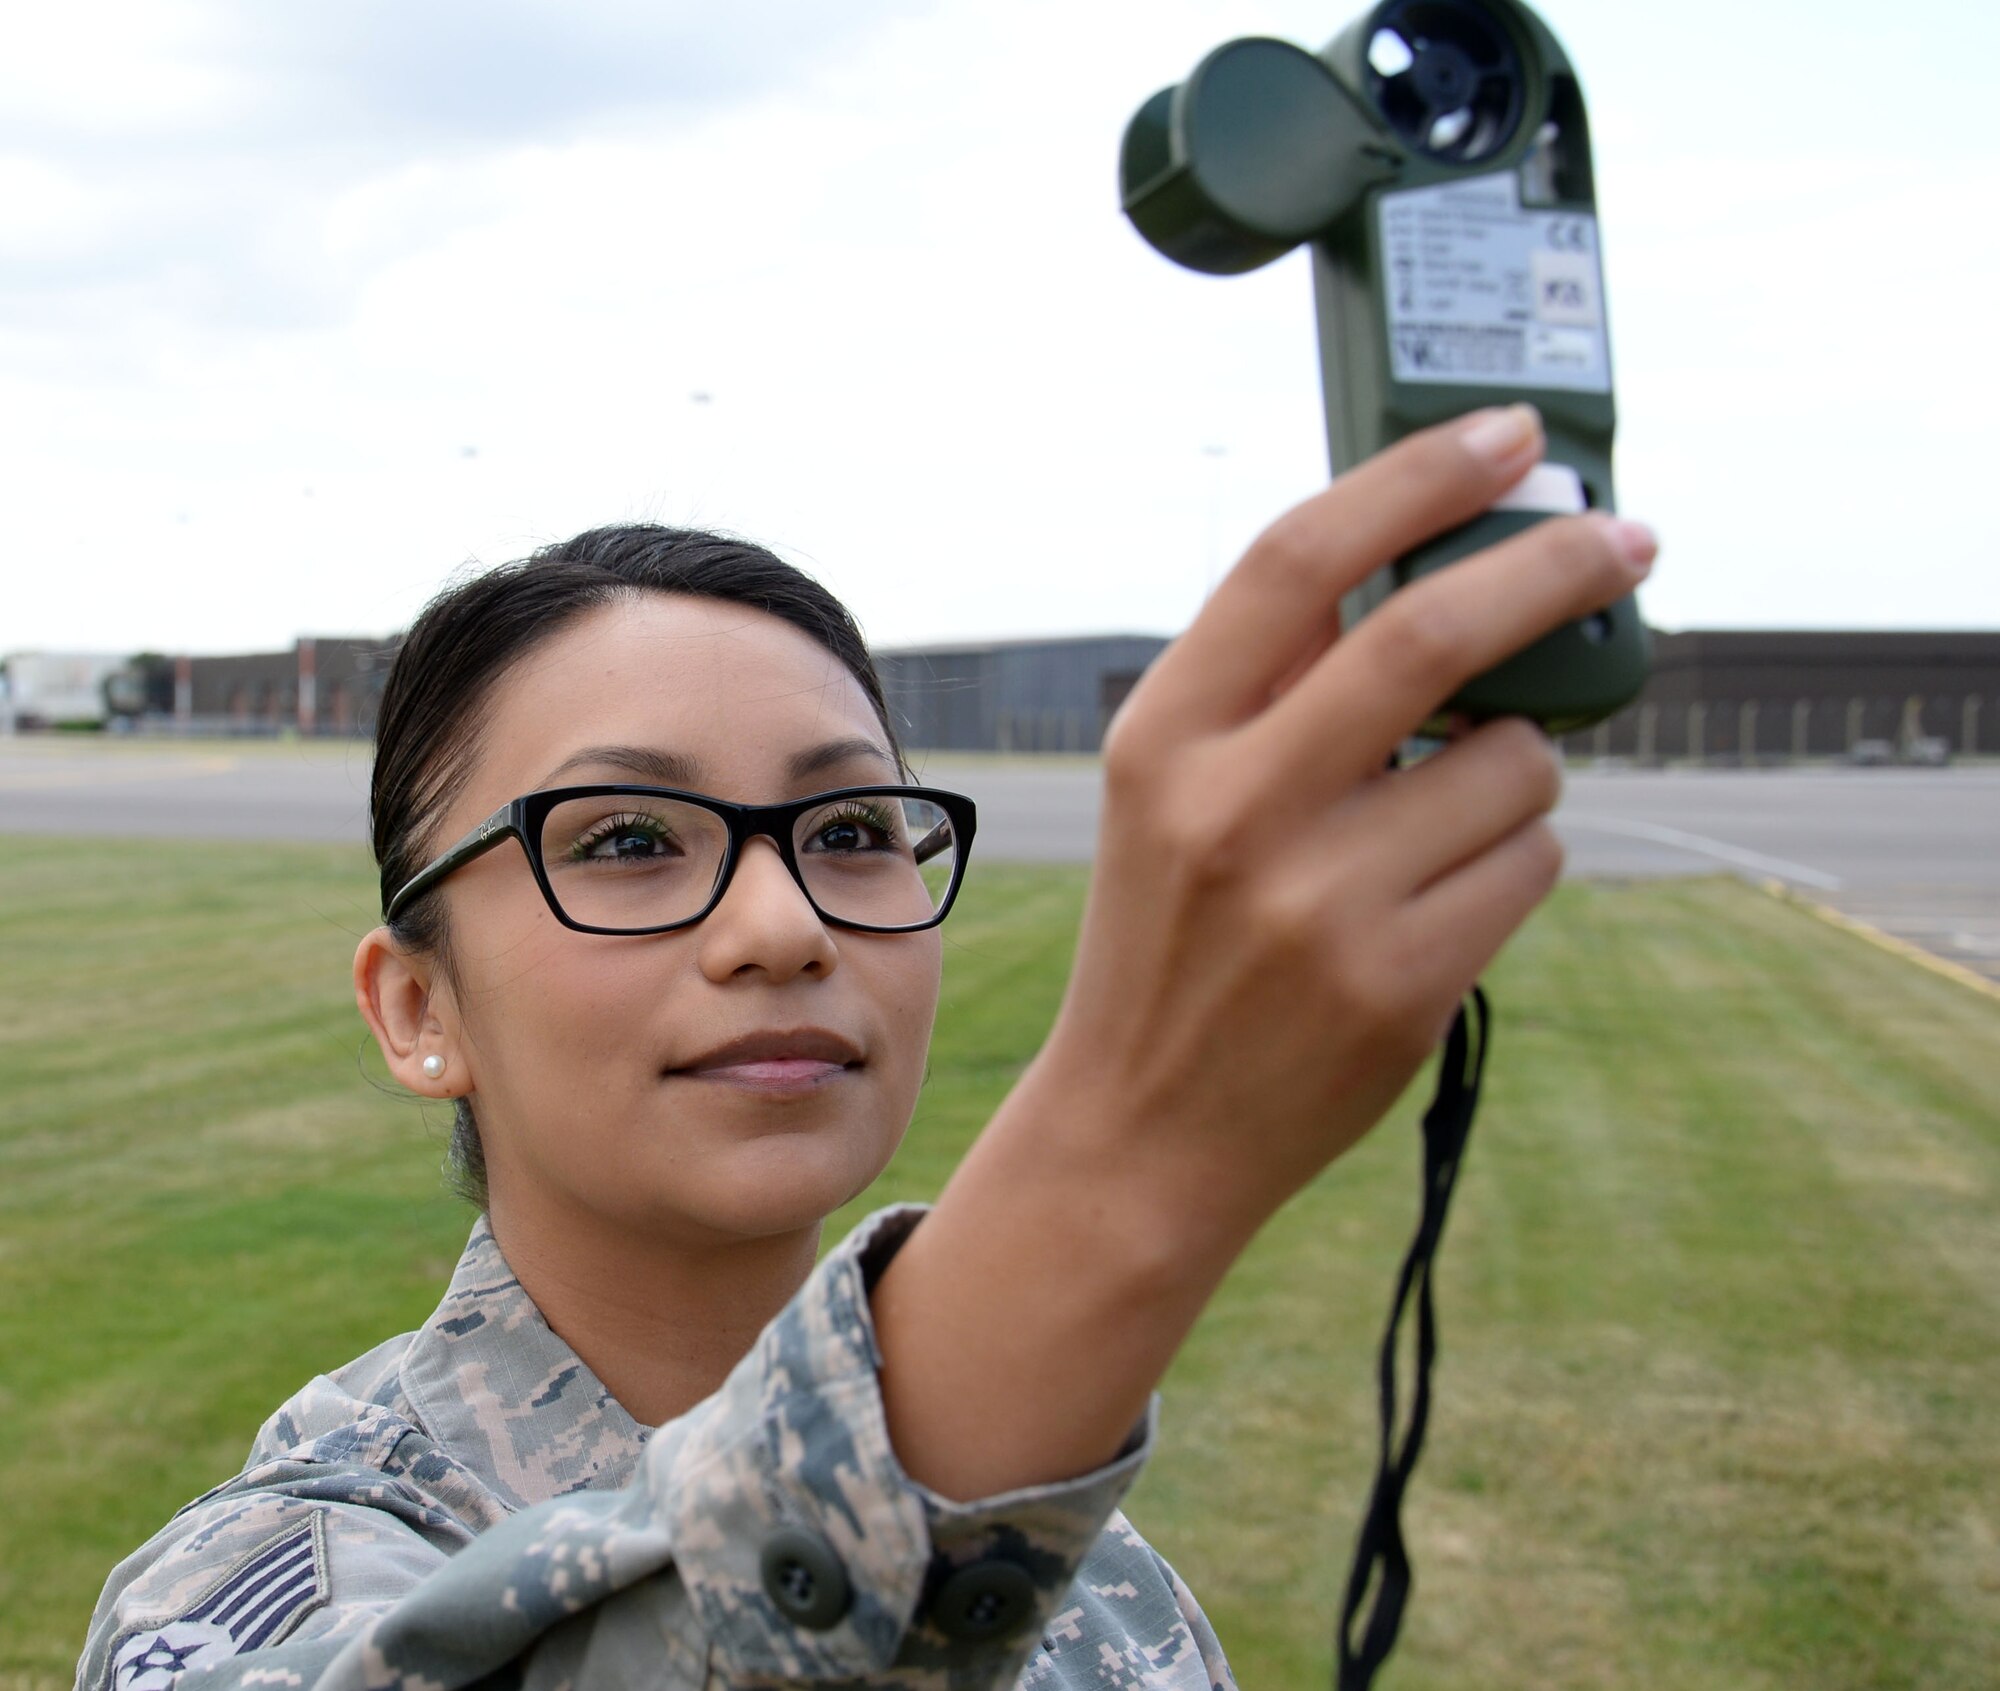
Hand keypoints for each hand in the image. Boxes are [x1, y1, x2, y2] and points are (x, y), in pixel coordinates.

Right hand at [1039, 404, 1654, 1247]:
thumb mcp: (1170, 789)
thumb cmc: (1175, 932)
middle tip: (1625, 541)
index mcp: (1164, 736)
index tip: (1510, 436)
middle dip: (1554, 568)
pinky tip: (1444, 902)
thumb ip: (1271, 683)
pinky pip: (1533, 864)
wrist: (1144, 1125)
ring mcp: (1319, 901)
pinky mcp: (1399, 982)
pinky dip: (1518, 860)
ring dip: (1518, 771)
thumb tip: (1433, 553)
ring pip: (1514, 765)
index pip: (1297, 558)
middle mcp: (1233, 807)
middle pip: (1434, 633)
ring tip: (1444, 824)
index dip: (1416, 477)